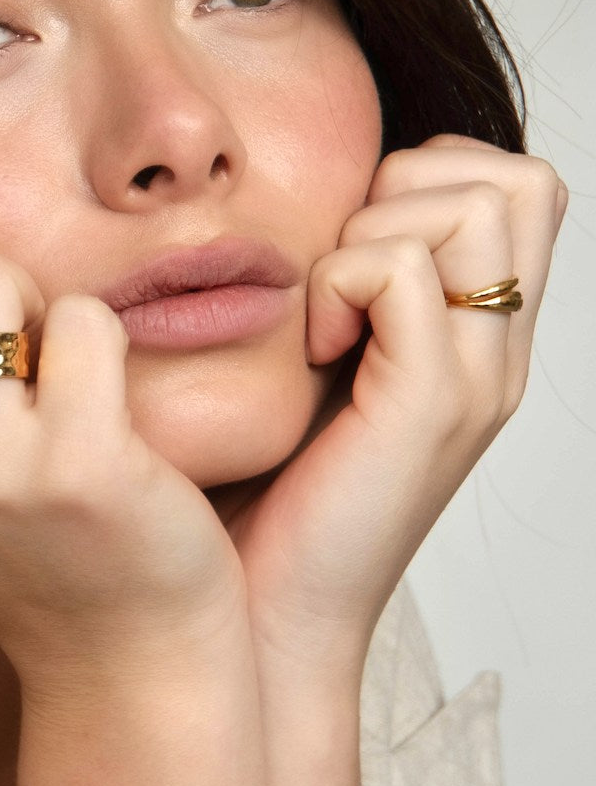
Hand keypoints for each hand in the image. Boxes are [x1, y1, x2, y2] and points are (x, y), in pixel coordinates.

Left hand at [208, 134, 568, 677]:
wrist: (265, 612)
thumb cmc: (270, 487)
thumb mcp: (323, 364)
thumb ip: (347, 288)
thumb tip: (316, 198)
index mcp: (480, 338)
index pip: (519, 187)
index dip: (435, 172)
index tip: (356, 244)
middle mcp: (498, 354)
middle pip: (519, 181)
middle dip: (411, 185)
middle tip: (344, 270)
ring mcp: (474, 379)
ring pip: (472, 206)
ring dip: (373, 232)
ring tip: (329, 316)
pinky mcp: (429, 406)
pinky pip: (401, 272)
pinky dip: (337, 286)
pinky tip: (311, 353)